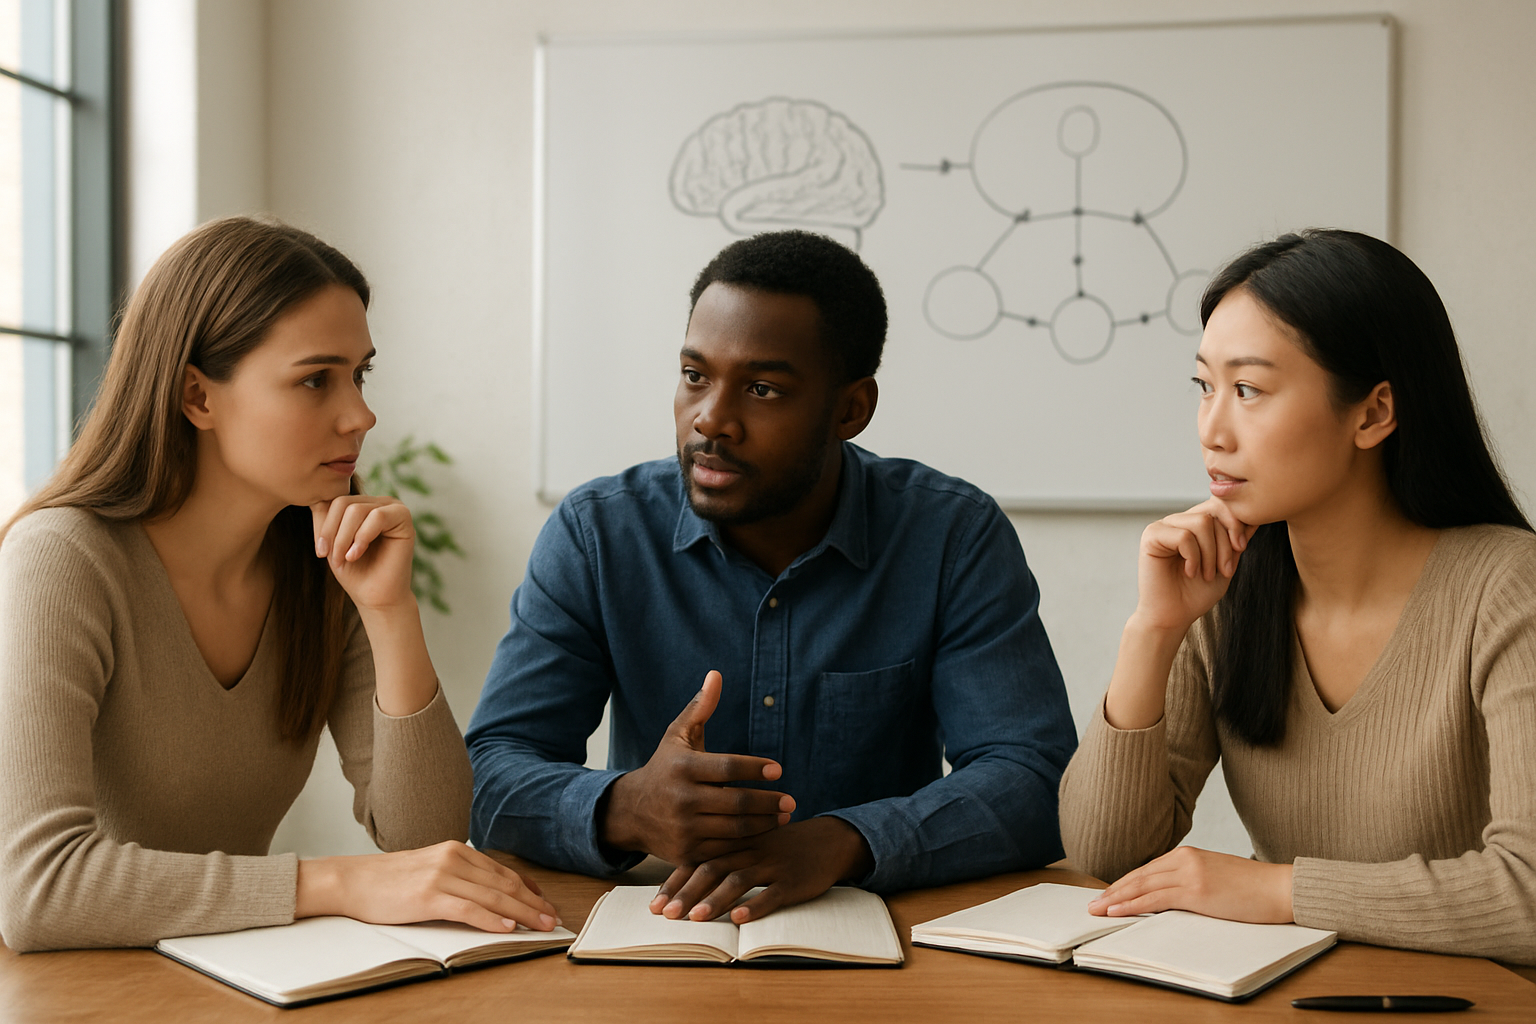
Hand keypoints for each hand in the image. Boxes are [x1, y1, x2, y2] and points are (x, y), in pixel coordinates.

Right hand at [296, 841, 561, 932]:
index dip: (528, 888)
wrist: (353, 880)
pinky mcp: (428, 895)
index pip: (502, 872)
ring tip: (541, 925)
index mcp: (457, 850)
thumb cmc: (390, 880)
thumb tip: (490, 894)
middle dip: (533, 902)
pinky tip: (507, 927)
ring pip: (492, 896)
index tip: (545, 902)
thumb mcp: (431, 869)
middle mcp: (454, 858)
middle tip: (553, 917)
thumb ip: (460, 876)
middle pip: (503, 883)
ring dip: (521, 913)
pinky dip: (491, 919)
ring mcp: (442, 875)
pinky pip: (468, 908)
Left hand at [310, 495, 415, 610]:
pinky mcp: (404, 517)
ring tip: (345, 559)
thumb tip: (315, 496)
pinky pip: (377, 517)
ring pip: (356, 510)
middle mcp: (378, 502)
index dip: (324, 525)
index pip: (333, 500)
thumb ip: (323, 517)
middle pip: (343, 503)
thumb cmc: (354, 572)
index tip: (320, 552)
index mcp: (362, 505)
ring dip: (344, 538)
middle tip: (331, 557)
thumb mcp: (331, 541)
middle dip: (333, 532)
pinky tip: (356, 555)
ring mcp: (392, 507)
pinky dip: (362, 537)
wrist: (376, 598)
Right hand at [600, 671, 794, 864]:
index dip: (755, 769)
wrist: (631, 812)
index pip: (728, 768)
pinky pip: (725, 850)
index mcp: (682, 766)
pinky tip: (764, 833)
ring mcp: (683, 829)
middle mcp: (681, 799)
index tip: (778, 770)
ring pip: (735, 829)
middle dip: (768, 802)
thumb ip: (700, 708)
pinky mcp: (686, 853)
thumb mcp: (677, 736)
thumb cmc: (664, 767)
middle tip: (791, 800)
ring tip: (784, 816)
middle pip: (736, 803)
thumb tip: (716, 675)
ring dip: (765, 824)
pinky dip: (748, 843)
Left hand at [650, 817, 873, 923]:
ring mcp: (772, 865)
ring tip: (696, 918)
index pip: (698, 861)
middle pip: (712, 869)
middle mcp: (749, 851)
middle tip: (667, 915)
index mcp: (735, 843)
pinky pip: (773, 893)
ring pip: (739, 880)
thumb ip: (722, 857)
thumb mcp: (750, 844)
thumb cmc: (781, 847)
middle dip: (686, 893)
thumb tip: (684, 884)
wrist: (828, 841)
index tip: (654, 905)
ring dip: (715, 900)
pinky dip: (755, 905)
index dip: (674, 882)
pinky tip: (739, 919)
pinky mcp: (794, 880)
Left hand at [1087, 846, 1292, 923]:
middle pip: (1139, 876)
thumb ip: (1191, 880)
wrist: (1280, 888)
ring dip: (1115, 899)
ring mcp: (1189, 874)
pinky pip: (1155, 898)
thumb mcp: (1215, 876)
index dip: (1124, 882)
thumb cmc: (1253, 887)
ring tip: (1096, 909)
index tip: (1107, 893)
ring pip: (1142, 886)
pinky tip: (1117, 911)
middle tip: (1092, 903)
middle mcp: (1184, 859)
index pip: (1146, 869)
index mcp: (1188, 854)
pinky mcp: (1196, 891)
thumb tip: (1170, 895)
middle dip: (1113, 890)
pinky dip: (1132, 905)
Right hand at [1133, 499, 1255, 633]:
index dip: (1236, 523)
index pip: (1220, 505)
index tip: (1242, 548)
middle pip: (1213, 512)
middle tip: (1224, 570)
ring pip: (1201, 522)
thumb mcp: (1226, 563)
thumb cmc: (1196, 593)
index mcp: (1194, 524)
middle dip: (1226, 543)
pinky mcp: (1151, 536)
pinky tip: (1190, 572)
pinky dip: (1193, 557)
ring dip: (1211, 553)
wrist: (1174, 616)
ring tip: (1206, 574)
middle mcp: (1178, 521)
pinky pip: (1184, 536)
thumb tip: (1256, 516)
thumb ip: (1236, 540)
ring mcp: (1163, 526)